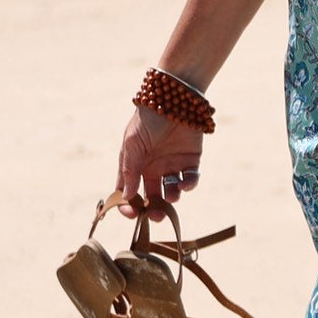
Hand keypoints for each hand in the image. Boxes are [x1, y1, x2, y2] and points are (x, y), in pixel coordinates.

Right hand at [116, 106, 204, 220]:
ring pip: (172, 191)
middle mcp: (153, 167)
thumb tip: (126, 197)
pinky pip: (190, 180)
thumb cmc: (147, 120)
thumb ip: (130, 171)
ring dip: (172, 199)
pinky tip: (184, 184)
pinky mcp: (191, 161)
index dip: (129, 205)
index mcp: (136, 164)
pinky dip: (188, 186)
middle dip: (154, 209)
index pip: (129, 191)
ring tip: (172, 195)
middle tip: (157, 216)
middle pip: (152, 197)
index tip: (133, 214)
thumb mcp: (132, 144)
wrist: (173, 100)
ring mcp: (172, 165)